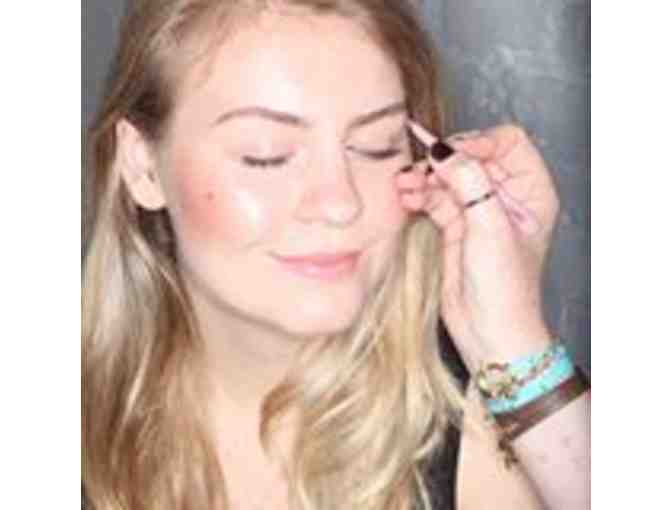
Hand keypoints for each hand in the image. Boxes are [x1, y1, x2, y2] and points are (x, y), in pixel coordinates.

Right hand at [397, 123, 559, 372]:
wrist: (487, 332)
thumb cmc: (506, 291)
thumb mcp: (491, 230)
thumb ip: (470, 184)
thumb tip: (445, 150)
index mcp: (531, 192)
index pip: (507, 143)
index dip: (478, 143)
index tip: (452, 154)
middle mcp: (506, 197)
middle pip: (472, 157)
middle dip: (444, 159)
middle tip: (421, 166)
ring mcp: (479, 211)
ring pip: (449, 177)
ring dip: (425, 177)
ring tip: (404, 184)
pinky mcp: (456, 226)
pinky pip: (435, 198)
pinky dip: (419, 195)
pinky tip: (405, 197)